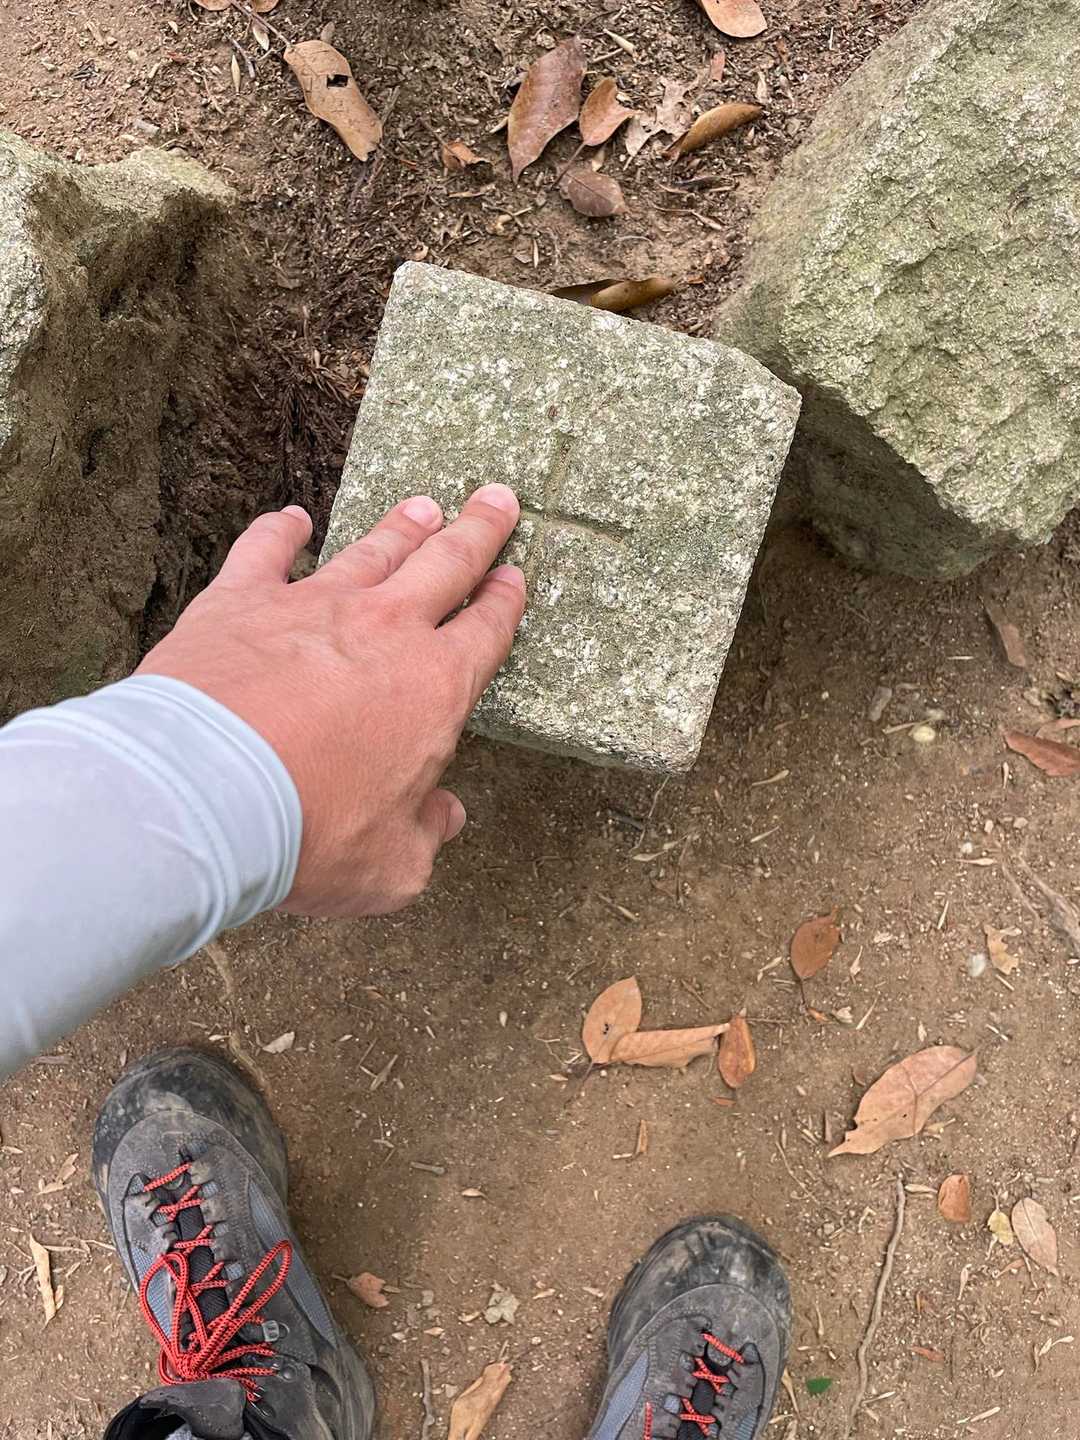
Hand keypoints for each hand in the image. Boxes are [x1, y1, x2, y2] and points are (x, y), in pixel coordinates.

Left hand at [137, 484, 525, 915]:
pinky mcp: (240, 599)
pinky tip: (291, 518)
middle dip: (477, 531)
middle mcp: (385, 630)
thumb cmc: (310, 834)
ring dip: (402, 527)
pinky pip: (266, 549)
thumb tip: (445, 817)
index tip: (514, 577)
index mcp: (435, 688)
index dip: (504, 603)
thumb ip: (425, 835)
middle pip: (445, 564)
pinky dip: (280, 529)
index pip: (485, 632)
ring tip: (423, 505)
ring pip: (371, 551)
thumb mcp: (392, 865)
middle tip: (497, 499)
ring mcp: (312, 606)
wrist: (205, 792)